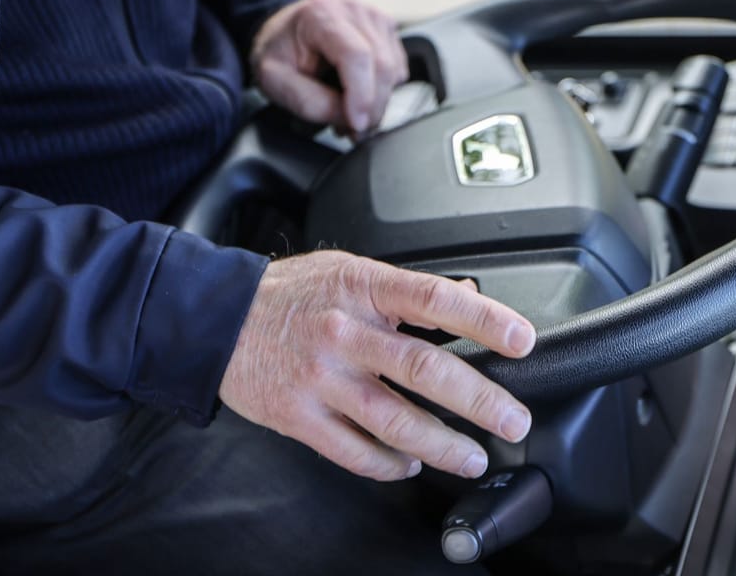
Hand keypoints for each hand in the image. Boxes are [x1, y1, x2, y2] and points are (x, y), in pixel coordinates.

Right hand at [220, 251, 534, 481]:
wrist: (214, 318)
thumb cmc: (288, 294)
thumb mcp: (347, 270)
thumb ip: (403, 288)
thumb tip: (465, 292)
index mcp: (362, 287)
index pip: (435, 299)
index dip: (484, 319)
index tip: (522, 340)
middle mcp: (344, 331)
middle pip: (423, 368)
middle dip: (479, 400)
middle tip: (513, 420)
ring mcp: (320, 377)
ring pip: (393, 419)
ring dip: (442, 445)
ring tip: (473, 457)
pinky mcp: (298, 415)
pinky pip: (354, 450)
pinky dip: (389, 463)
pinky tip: (410, 465)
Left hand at [251, 0, 409, 135]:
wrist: (286, 30)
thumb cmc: (280, 52)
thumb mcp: (274, 80)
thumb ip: (308, 101)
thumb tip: (347, 118)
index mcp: (322, 16)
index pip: (356, 55)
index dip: (362, 95)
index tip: (357, 124)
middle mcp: (354, 12)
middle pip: (381, 66)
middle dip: (372, 108)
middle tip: (352, 131)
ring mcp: (375, 19)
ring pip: (393, 72)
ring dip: (377, 104)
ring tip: (350, 113)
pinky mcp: (388, 31)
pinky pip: (398, 71)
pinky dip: (383, 92)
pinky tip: (360, 95)